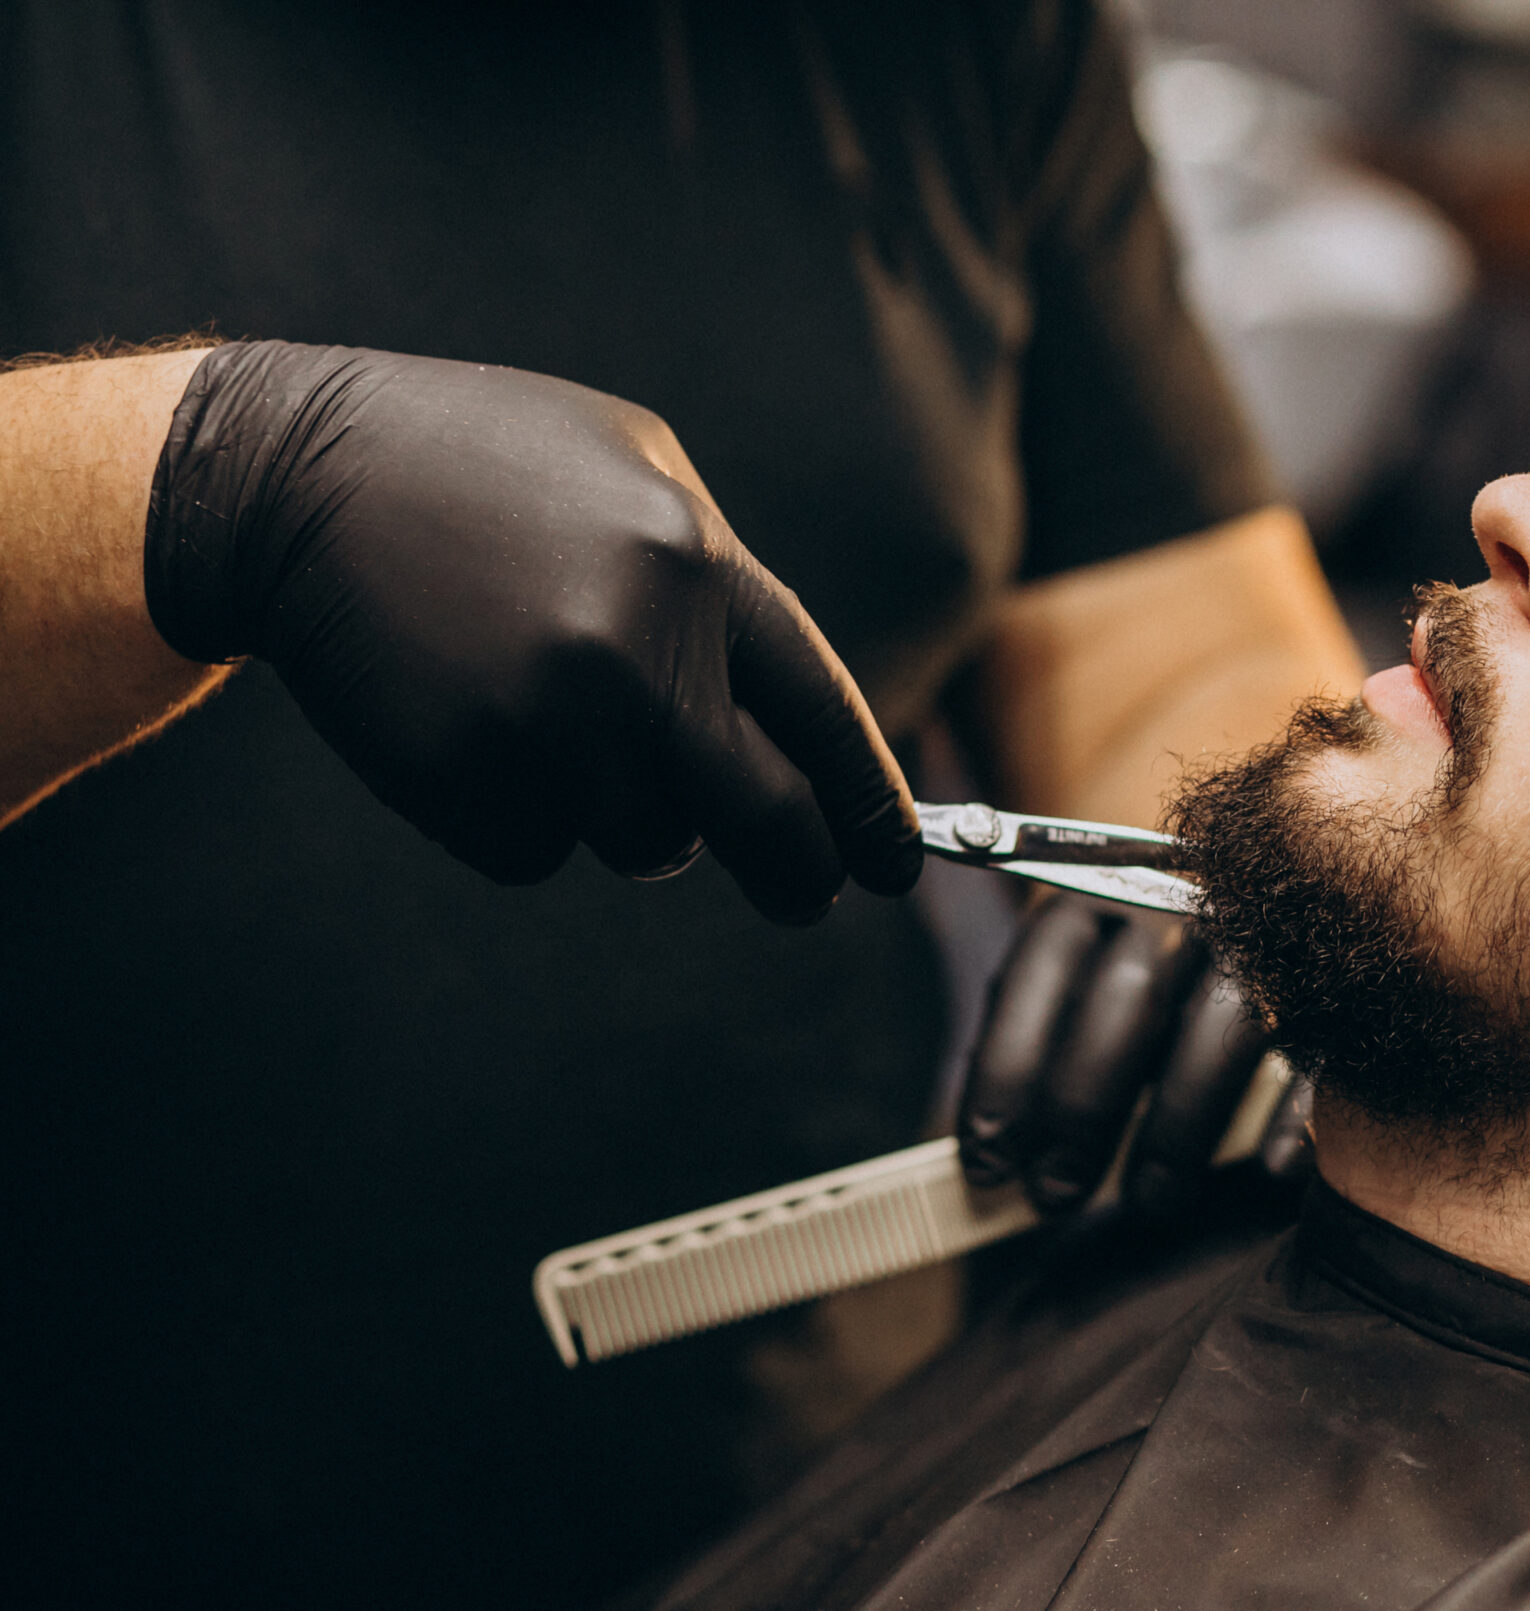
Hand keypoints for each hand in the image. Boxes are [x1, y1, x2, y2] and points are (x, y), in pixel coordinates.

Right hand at [144, 341, 917, 920]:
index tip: (898, 867)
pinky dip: (523, 817)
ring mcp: (549, 723)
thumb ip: (721, 589)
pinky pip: (540, 851)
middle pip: (765, 821)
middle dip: (798, 874)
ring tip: (550, 708)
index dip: (869, 805)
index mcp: (696, 565)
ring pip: (645, 842)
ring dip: (623, 810)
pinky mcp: (466, 776)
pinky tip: (476, 723)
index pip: (823, 716)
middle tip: (805, 896)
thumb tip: (793, 727)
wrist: (299, 479)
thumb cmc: (484, 464)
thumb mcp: (633, 467)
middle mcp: (638, 653)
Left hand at [958, 893, 1307, 1217]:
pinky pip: (1322, 1048)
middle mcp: (1187, 897)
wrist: (1302, 894)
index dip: (1006, 1063)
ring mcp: (1269, 935)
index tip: (986, 1157)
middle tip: (1054, 1196)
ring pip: (1226, 1023)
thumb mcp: (1086, 982)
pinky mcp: (1339, 981)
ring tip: (1149, 1203)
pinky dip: (1297, 1113)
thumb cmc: (1156, 983)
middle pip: (1129, 994)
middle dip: (1082, 1105)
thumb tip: (987, 1159)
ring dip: (1178, 1125)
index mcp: (1109, 886)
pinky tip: (1271, 1169)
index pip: (1044, 959)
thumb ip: (1042, 1045)